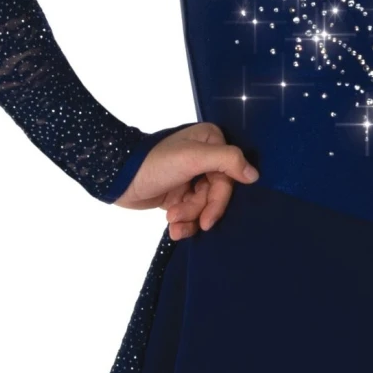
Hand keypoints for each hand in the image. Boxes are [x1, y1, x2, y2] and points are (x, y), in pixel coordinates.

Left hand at [115, 122, 259, 239]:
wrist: (117, 177)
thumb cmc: (155, 163)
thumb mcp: (192, 157)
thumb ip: (227, 160)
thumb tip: (254, 175)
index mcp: (210, 142)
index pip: (227, 176)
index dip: (218, 200)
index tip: (207, 219)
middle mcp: (204, 157)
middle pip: (216, 193)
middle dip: (198, 210)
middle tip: (179, 217)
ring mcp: (191, 176)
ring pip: (203, 205)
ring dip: (188, 218)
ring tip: (172, 222)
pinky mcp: (178, 193)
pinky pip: (191, 212)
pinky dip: (184, 223)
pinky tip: (173, 230)